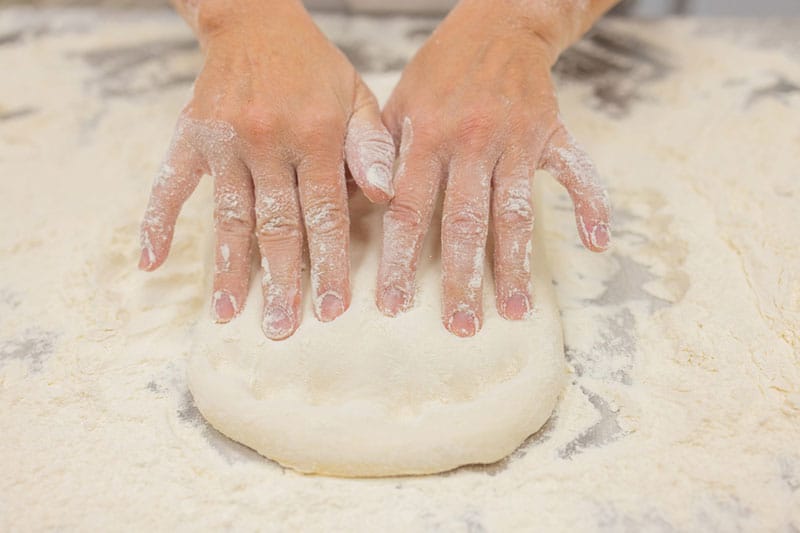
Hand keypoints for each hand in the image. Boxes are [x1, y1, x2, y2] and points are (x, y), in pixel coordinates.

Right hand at [139, 0, 394, 339]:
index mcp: (315, 135)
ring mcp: (224, 141)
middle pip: (277, 225)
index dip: (331, 264)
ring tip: (227, 313)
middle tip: (282, 328)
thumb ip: (371, 146)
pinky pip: (169, 184)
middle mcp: (268, 141)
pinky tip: (152, 262)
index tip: (333, 308)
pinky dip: (158, 222)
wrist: (254, 21)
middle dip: (283, 281)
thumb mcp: (357, 96)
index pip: (326, 214)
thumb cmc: (314, 68)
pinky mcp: (190, 136)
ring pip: (229, 216)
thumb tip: (384, 196)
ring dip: (228, 268)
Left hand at [377, 0, 611, 336]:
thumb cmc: (439, 72)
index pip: (410, 210)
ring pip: (515, 212)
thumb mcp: (397, 103)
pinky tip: (597, 245)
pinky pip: (578, 173)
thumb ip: (379, 155)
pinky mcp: (552, 133)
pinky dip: (592, 206)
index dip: (401, 260)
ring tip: (515, 311)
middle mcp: (470, 141)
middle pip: (465, 222)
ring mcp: (516, 138)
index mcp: (427, 136)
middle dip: (462, 278)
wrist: (497, 25)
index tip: (395, 304)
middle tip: (460, 327)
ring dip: (516, 264)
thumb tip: (358, 209)